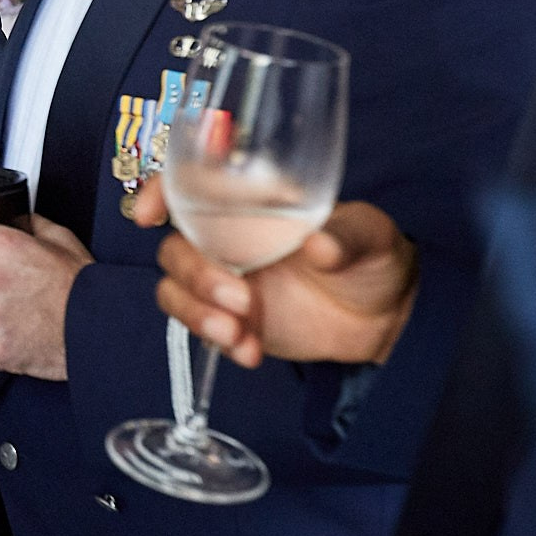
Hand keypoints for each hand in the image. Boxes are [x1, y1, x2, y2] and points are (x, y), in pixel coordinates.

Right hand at [138, 177, 418, 367]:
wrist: (384, 318)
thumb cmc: (373, 258)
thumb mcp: (370, 236)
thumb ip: (345, 237)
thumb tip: (318, 245)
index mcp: (252, 201)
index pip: (190, 184)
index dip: (160, 192)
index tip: (151, 216)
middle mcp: (228, 236)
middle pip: (175, 246)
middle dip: (196, 275)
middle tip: (240, 299)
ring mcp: (225, 278)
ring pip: (175, 287)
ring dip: (196, 312)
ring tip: (239, 334)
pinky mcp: (229, 317)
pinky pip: (198, 326)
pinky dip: (216, 340)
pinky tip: (252, 352)